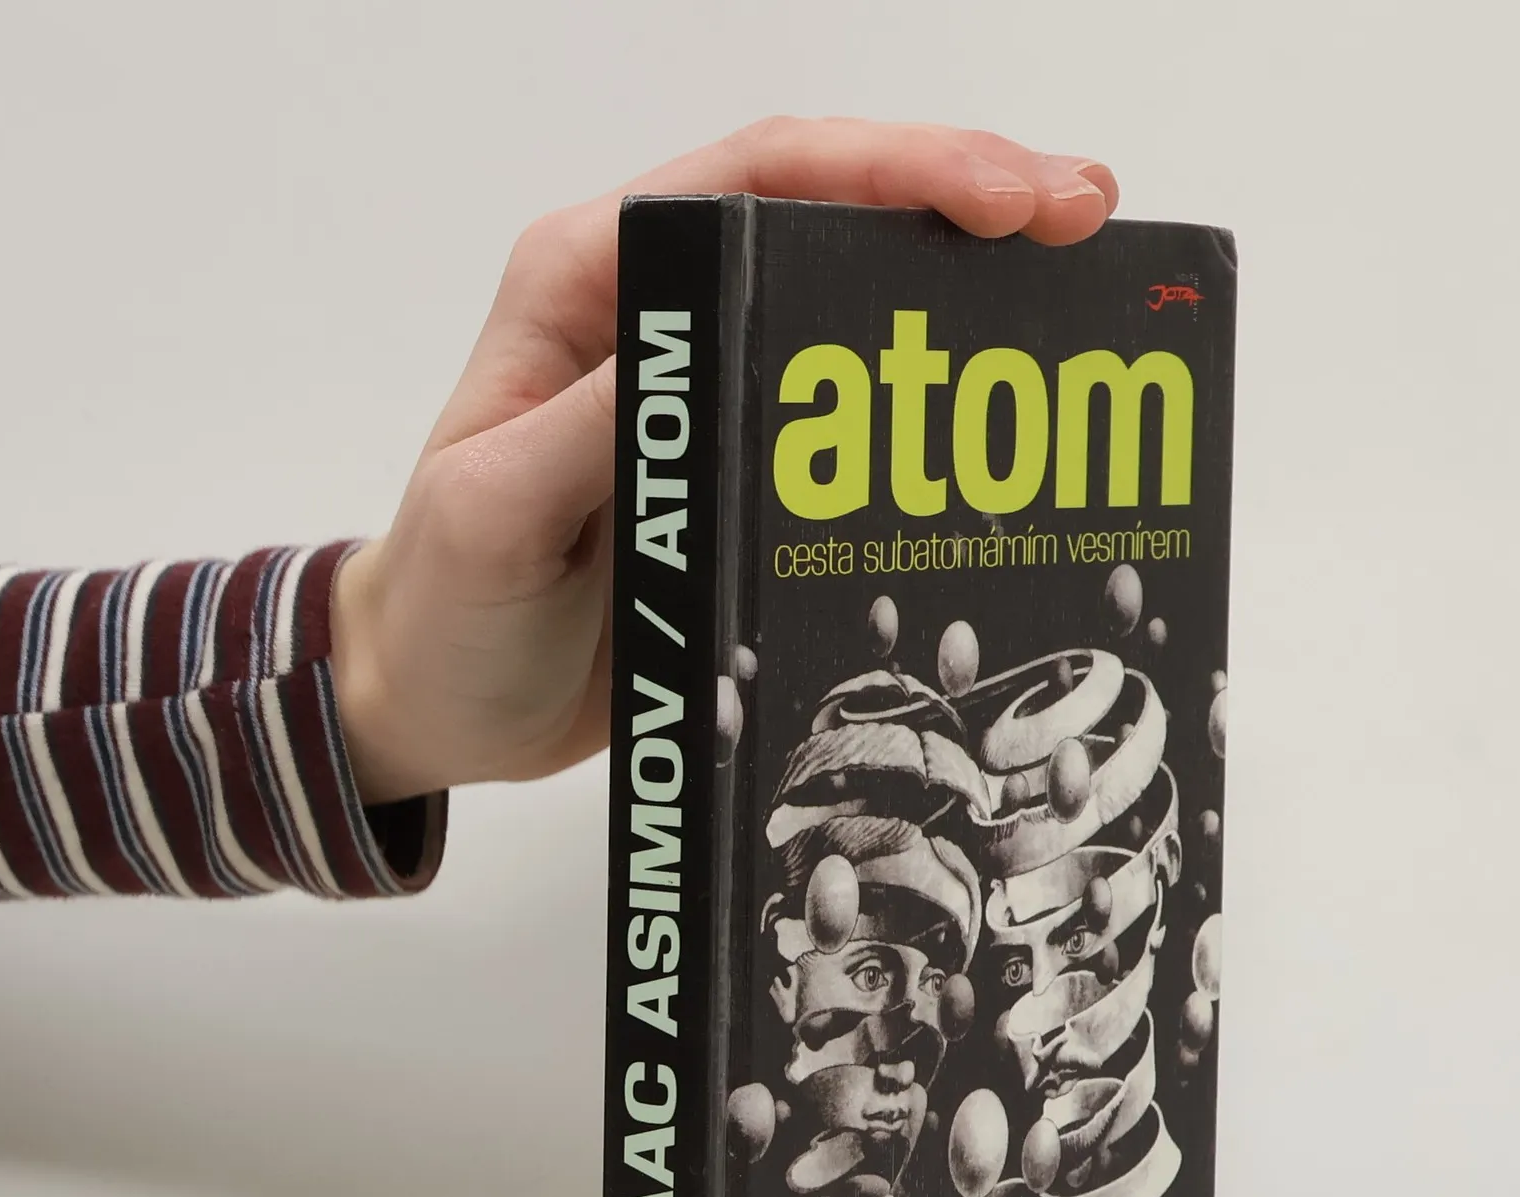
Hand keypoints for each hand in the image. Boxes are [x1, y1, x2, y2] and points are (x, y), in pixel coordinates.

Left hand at [330, 118, 1120, 804]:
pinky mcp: (745, 472)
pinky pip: (854, 417)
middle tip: (1083, 217)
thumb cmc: (446, 608)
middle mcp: (661, 316)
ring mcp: (711, 392)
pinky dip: (932, 404)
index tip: (1002, 198)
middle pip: (832, 214)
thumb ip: (593, 433)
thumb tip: (705, 351)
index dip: (893, 169)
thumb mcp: (495, 516)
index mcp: (592, 283)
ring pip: (855, 306)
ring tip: (1079, 287)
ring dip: (965, 290)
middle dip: (964, 199)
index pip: (762, 177)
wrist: (437, 704)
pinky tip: (1001, 419)